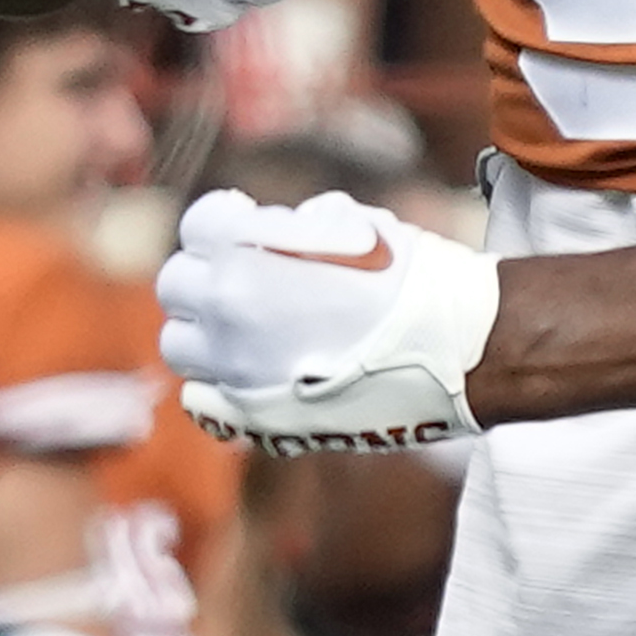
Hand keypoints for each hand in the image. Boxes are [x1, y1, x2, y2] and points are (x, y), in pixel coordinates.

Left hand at [158, 188, 503, 454]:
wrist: (457, 346)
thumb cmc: (414, 278)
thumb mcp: (353, 223)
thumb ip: (294, 227)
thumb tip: (270, 234)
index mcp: (248, 254)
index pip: (197, 226)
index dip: (220, 219)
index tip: (239, 218)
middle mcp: (228, 311)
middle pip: (177, 284)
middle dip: (207, 273)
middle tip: (246, 273)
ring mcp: (236, 369)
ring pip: (180, 344)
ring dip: (206, 329)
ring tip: (250, 324)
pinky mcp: (254, 417)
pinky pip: (201, 397)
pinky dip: (216, 381)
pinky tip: (253, 367)